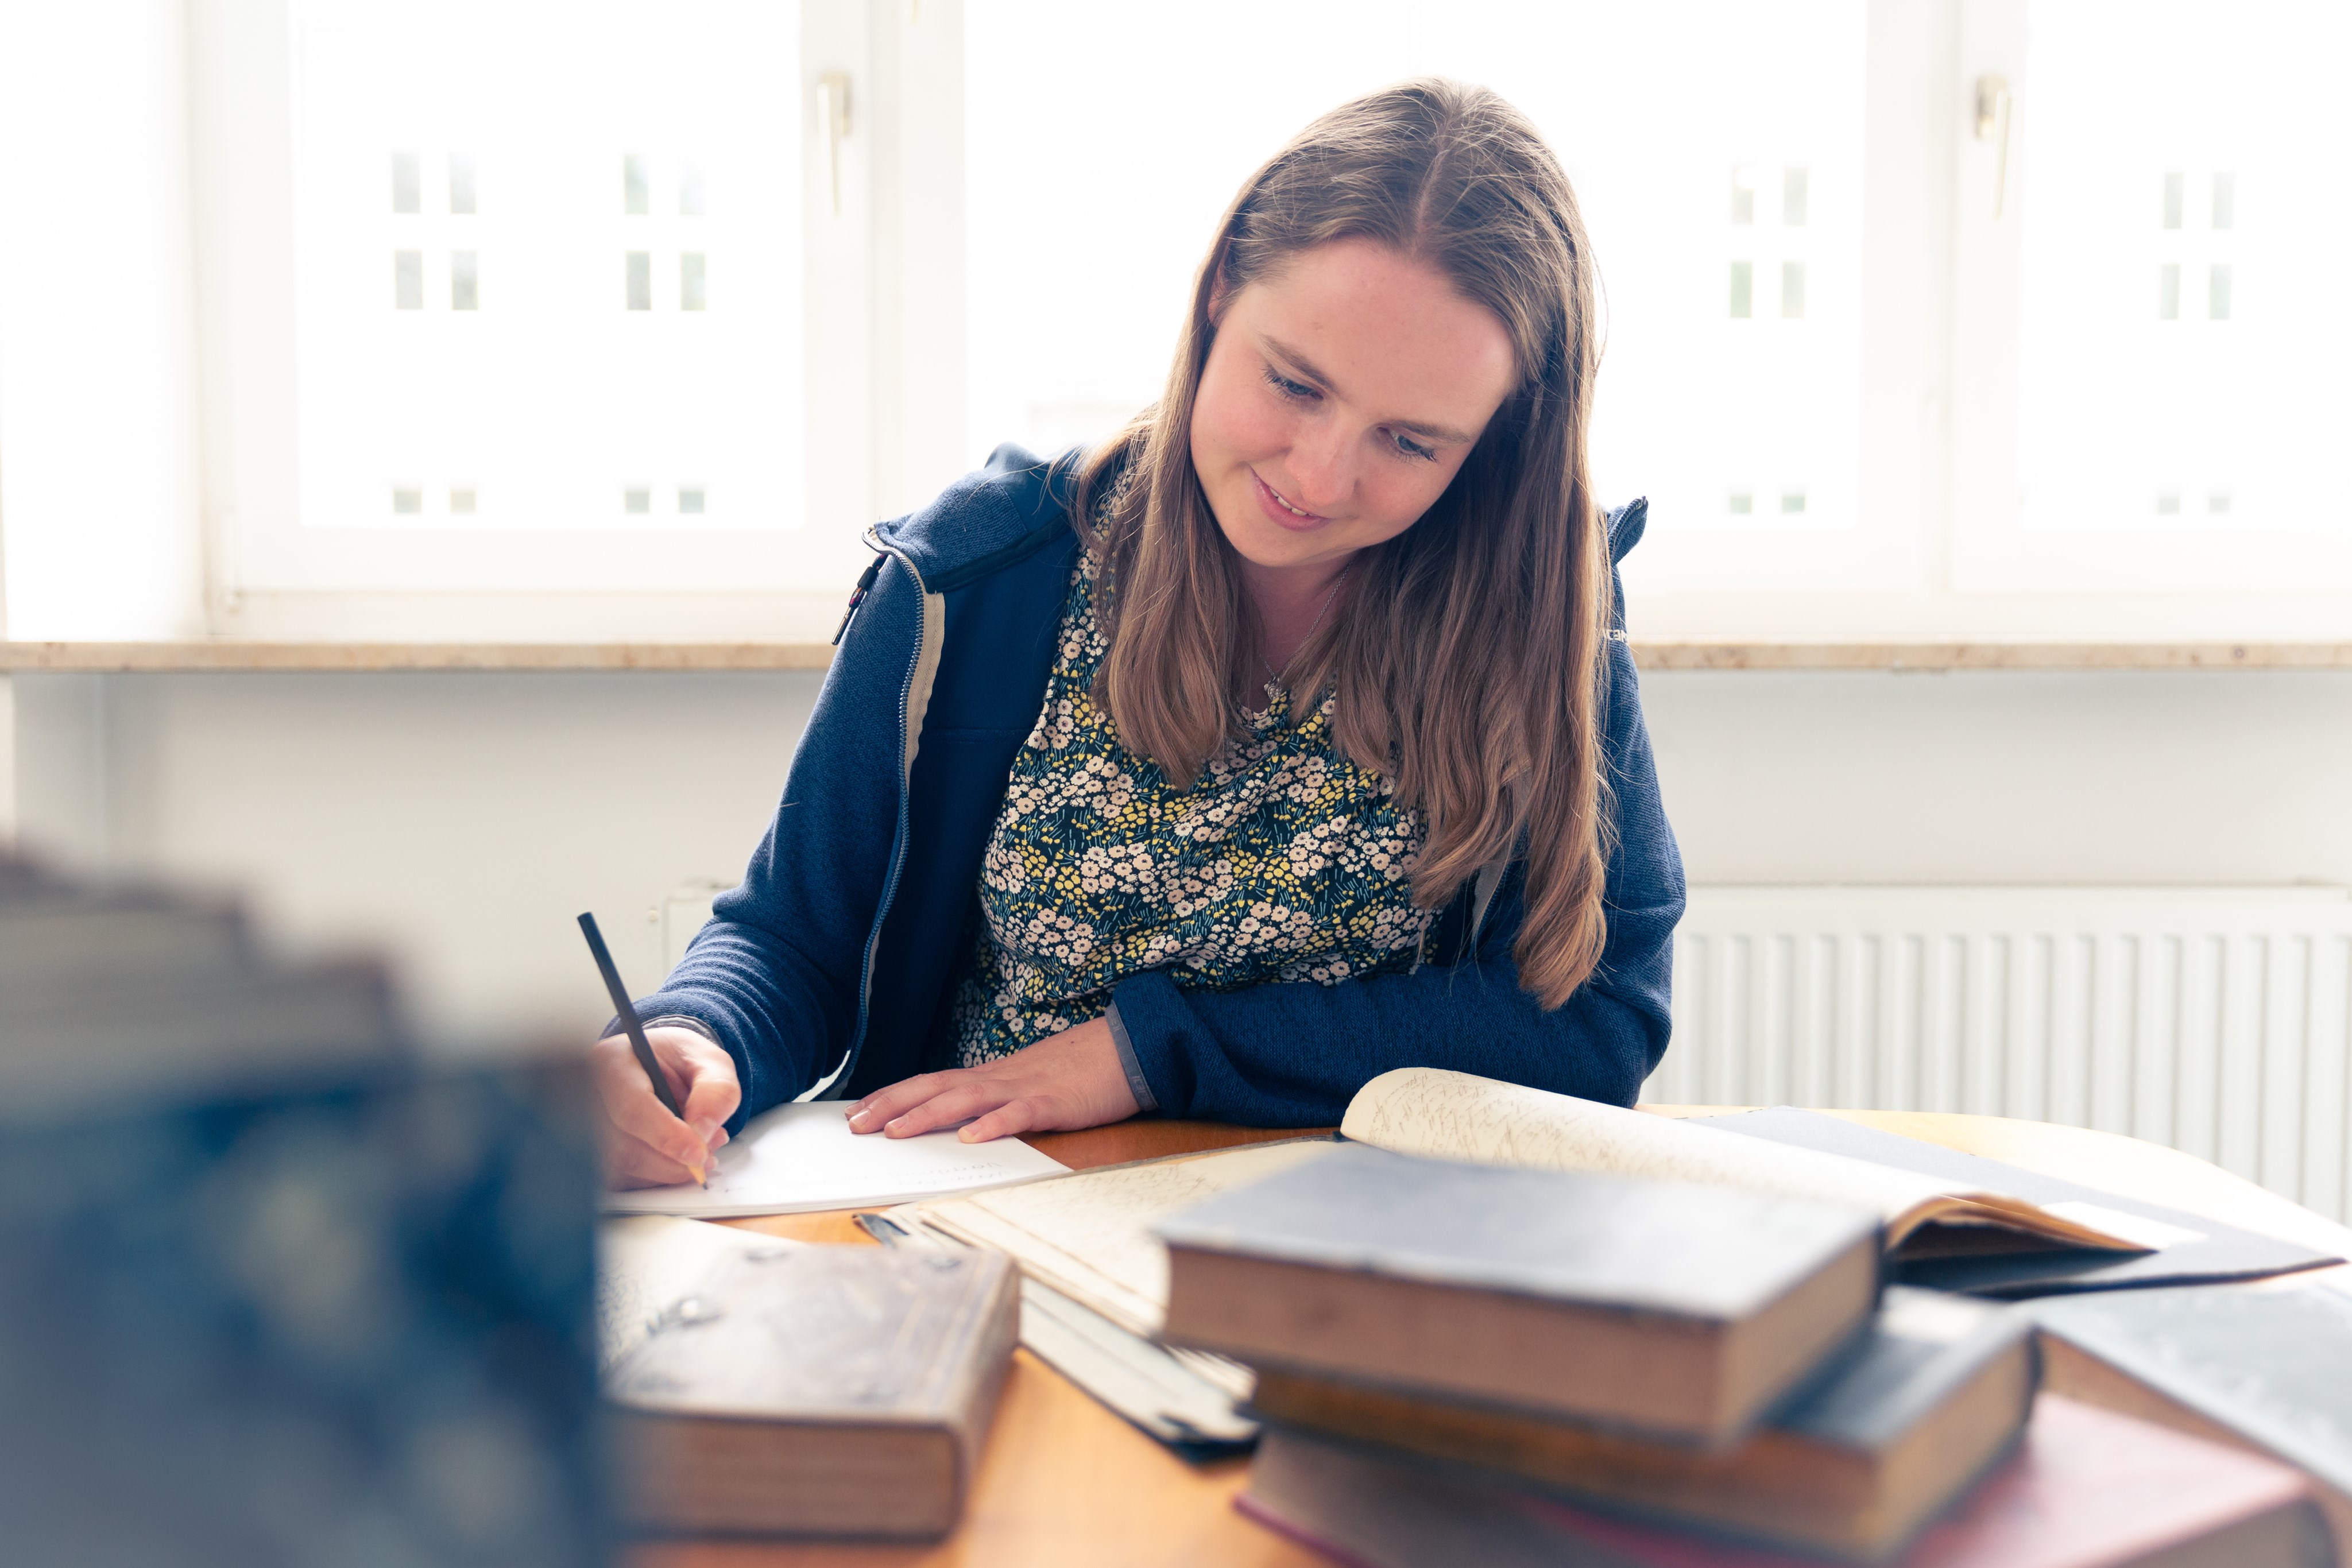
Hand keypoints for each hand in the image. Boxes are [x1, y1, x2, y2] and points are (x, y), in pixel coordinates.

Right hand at [592, 1025, 741, 1188]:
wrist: (665, 1068)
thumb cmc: (681, 1061)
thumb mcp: (710, 1061)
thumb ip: (716, 1089)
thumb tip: (704, 1130)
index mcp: (612, 1061)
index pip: (631, 1107)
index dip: (667, 1136)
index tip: (699, 1153)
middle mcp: (589, 1095)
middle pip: (623, 1146)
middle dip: (672, 1160)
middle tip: (707, 1155)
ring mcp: (587, 1126)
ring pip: (623, 1168)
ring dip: (668, 1170)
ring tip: (699, 1153)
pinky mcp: (594, 1153)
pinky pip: (623, 1179)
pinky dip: (657, 1176)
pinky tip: (677, 1159)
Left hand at [846, 1015, 1138, 1143]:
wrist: (1126, 1049)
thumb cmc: (1078, 1073)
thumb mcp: (1028, 1086)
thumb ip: (996, 1101)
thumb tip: (961, 1123)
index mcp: (991, 1076)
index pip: (931, 1083)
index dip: (893, 1096)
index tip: (858, 1111)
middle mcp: (998, 1079)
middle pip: (935, 1087)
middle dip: (892, 1105)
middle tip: (855, 1125)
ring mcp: (1024, 1089)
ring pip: (967, 1100)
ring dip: (927, 1115)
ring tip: (896, 1133)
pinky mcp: (1054, 1103)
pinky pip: (1019, 1114)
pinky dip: (993, 1125)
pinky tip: (972, 1139)